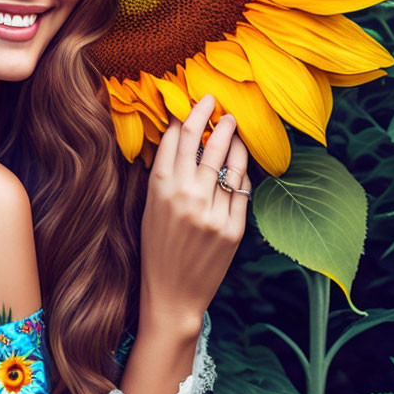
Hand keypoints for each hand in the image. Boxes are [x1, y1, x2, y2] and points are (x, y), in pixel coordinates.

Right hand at [138, 94, 249, 335]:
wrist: (172, 293)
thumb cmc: (156, 247)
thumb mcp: (150, 206)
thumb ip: (164, 174)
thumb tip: (181, 136)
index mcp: (159, 188)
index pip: (175, 137)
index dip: (185, 114)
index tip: (193, 101)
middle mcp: (185, 195)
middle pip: (202, 140)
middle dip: (211, 115)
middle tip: (216, 101)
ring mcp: (211, 211)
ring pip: (228, 160)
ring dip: (232, 137)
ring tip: (233, 125)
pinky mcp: (233, 228)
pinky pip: (243, 187)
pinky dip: (242, 169)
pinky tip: (240, 160)